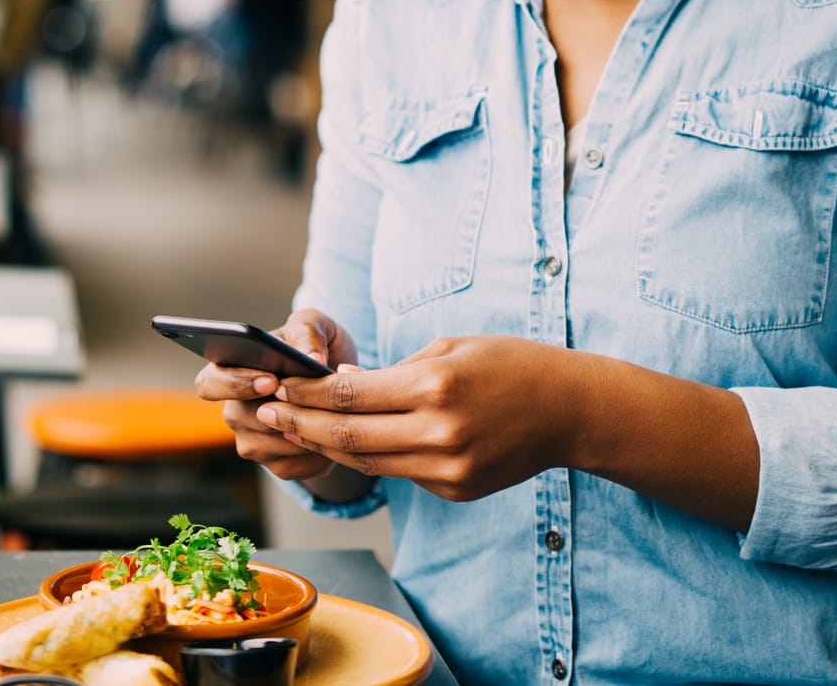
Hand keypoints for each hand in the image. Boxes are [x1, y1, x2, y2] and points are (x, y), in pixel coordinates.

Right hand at [193, 309, 359, 483]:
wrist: (343, 383)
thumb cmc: (317, 347)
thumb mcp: (316, 326)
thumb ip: (307, 331)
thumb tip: (310, 357)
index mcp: (231, 371)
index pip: (210, 383)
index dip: (234, 384)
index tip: (271, 381)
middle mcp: (235, 408)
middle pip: (237, 418)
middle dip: (273, 411)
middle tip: (304, 403)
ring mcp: (251, 438)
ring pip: (264, 446)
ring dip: (298, 432)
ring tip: (332, 416)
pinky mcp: (274, 463)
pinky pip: (289, 466)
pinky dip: (314, 455)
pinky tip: (334, 438)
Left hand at [257, 336, 577, 502]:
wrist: (569, 410)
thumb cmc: (509, 365)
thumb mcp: (449, 347)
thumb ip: (392, 371)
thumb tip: (339, 386)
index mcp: (434, 386)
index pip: (349, 397)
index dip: (306, 395)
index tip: (278, 388)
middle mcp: (438, 432)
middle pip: (348, 437)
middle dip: (301, 425)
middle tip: (267, 415)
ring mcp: (448, 468)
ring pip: (368, 463)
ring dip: (326, 448)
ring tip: (294, 432)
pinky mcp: (455, 488)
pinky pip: (400, 473)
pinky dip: (370, 459)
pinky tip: (345, 446)